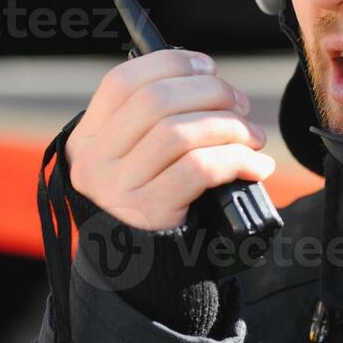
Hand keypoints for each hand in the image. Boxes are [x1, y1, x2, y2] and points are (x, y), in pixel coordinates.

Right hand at [64, 49, 274, 231]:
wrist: (141, 278)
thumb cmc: (148, 208)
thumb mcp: (130, 164)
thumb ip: (148, 125)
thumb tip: (204, 78)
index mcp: (87, 139)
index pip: (122, 82)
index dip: (171, 64)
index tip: (208, 68)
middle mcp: (94, 162)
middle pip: (156, 100)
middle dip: (210, 92)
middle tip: (239, 105)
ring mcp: (117, 190)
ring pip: (179, 132)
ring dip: (229, 126)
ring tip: (252, 138)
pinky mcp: (149, 214)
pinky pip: (199, 169)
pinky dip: (236, 160)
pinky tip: (255, 166)